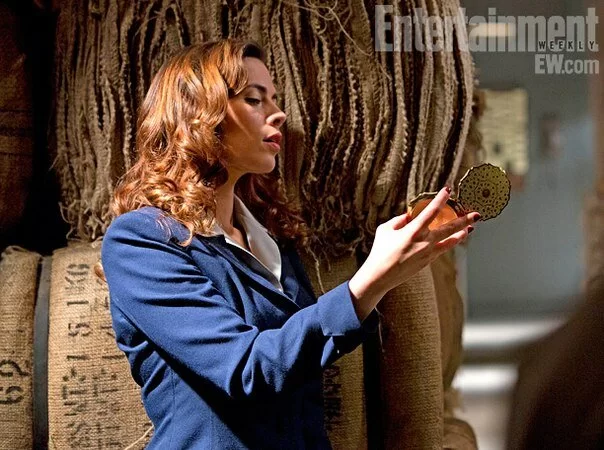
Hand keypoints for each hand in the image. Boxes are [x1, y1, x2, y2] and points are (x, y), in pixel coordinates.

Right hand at [349, 187, 479, 319]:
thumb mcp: (385, 229)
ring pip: (451, 241)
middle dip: (464, 220)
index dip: (441, 199)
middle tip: (476, 214)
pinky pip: (442, 250)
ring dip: (461, 234)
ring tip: (470, 228)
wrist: (381, 276)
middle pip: (450, 228)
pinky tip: (453, 240)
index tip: (448, 190)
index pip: (431, 211)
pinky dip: (449, 243)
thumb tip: (409, 216)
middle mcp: (425, 242)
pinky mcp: (428, 261)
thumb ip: (399, 220)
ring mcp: (428, 253)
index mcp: (413, 231)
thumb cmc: (380, 251)